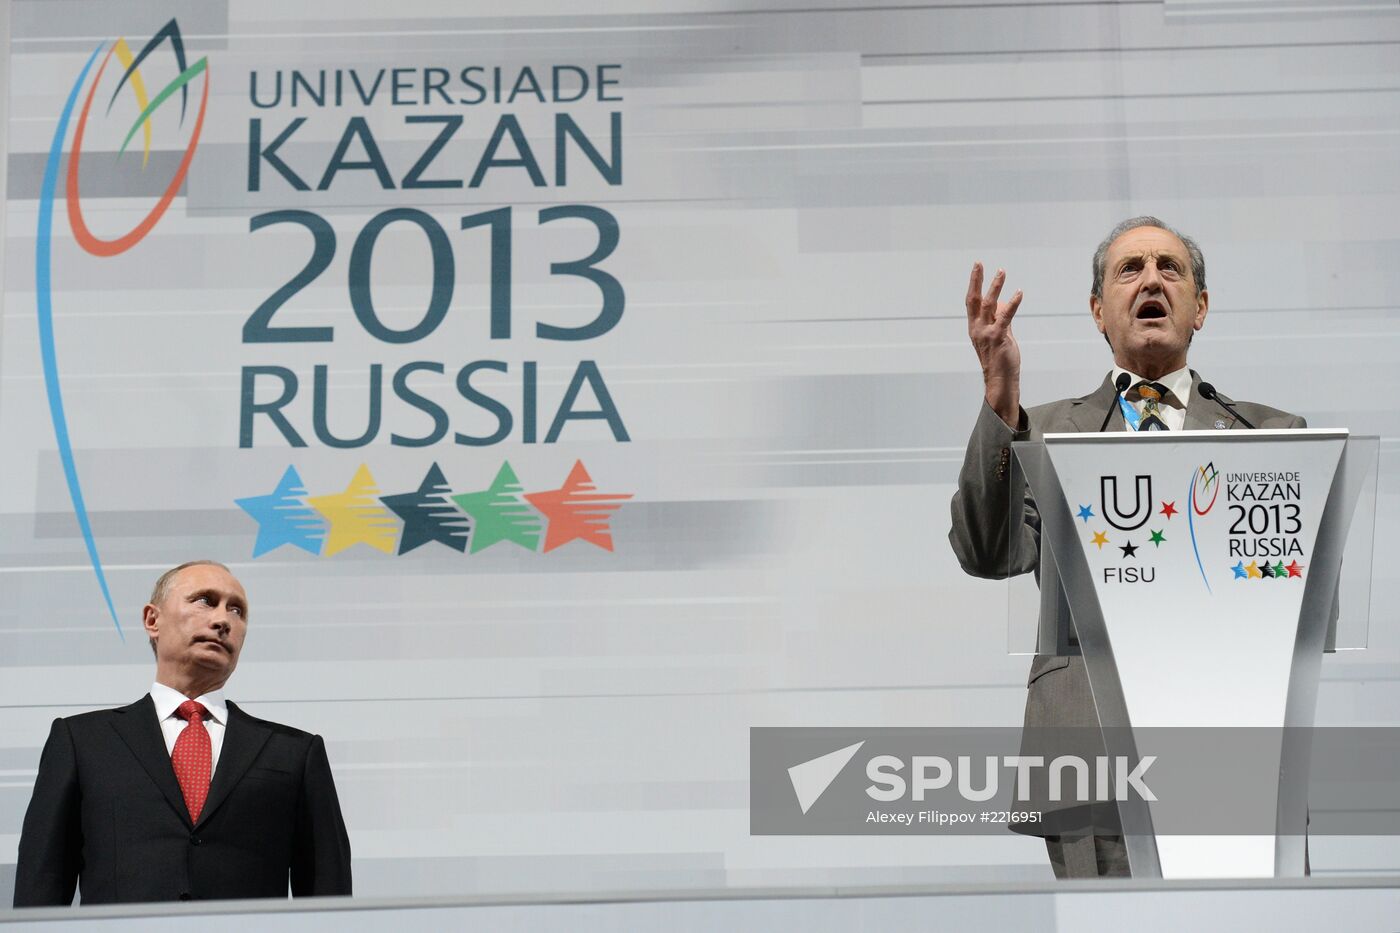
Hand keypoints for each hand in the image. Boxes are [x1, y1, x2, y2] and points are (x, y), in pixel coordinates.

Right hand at [965, 262, 1022, 427]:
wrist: (1000, 380)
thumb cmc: (1000, 359)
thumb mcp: (999, 335)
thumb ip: (1000, 319)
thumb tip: (1003, 304)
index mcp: (974, 327)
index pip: (972, 302)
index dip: (974, 284)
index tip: (977, 268)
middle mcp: (977, 328)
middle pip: (974, 300)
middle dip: (976, 280)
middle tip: (979, 263)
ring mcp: (986, 333)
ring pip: (989, 305)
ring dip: (995, 287)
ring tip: (1002, 272)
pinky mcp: (998, 337)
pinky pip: (1005, 317)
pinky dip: (1012, 304)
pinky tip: (1019, 293)